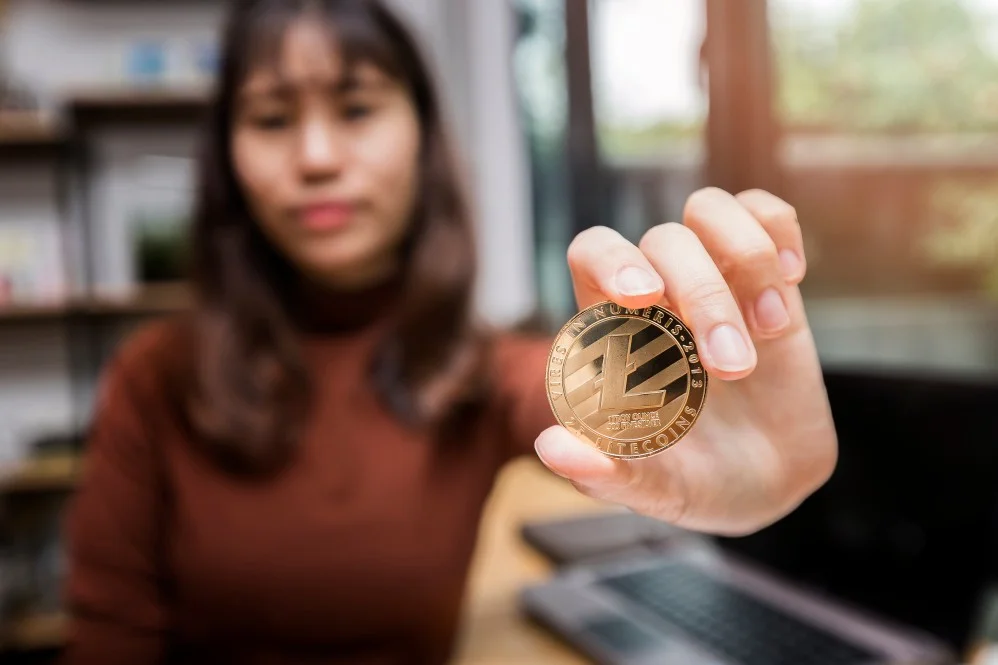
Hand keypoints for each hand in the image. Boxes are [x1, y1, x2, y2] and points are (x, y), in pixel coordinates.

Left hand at [533, 188, 836, 535]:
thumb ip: (604, 472)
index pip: (592, 251)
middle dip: (702, 295)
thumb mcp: (653, 490)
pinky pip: (765, 213)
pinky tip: (792, 282)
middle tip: (733, 366)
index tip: (643, 299)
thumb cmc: (692, 482)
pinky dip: (779, 236)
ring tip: (770, 333)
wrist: (766, 485)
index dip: (612, 258)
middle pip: (663, 239)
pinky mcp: (767, 279)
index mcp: (614, 329)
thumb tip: (548, 446)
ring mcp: (714, 279)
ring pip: (710, 210)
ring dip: (747, 265)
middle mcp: (659, 294)